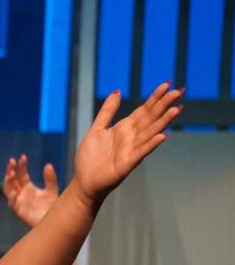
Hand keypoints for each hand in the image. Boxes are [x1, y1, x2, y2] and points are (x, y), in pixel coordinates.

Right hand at [2, 155, 58, 227]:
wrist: (53, 223)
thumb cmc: (51, 207)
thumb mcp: (52, 190)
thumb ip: (50, 179)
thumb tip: (48, 165)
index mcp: (27, 187)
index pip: (21, 173)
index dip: (21, 165)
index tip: (23, 157)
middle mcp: (20, 193)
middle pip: (11, 180)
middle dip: (10, 170)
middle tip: (11, 161)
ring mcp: (18, 201)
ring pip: (8, 190)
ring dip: (8, 181)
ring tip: (11, 173)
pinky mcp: (19, 211)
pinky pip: (12, 203)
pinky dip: (12, 197)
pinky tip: (16, 190)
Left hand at [72, 82, 182, 207]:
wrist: (84, 181)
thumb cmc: (90, 157)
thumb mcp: (97, 129)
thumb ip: (108, 111)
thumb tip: (117, 91)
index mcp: (125, 128)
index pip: (144, 110)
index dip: (155, 97)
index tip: (167, 83)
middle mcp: (132, 137)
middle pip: (151, 118)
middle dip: (164, 105)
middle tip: (180, 90)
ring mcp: (131, 150)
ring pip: (150, 133)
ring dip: (163, 122)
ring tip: (176, 109)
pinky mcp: (127, 164)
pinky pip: (141, 152)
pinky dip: (151, 144)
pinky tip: (162, 136)